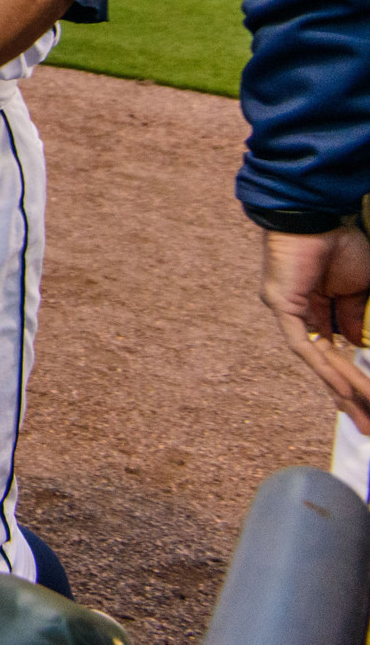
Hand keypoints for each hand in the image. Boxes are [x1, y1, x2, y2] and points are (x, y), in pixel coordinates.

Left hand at [262, 225, 369, 428]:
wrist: (319, 217)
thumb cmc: (340, 244)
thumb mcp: (362, 288)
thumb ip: (359, 318)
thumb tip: (360, 348)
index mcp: (322, 309)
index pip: (339, 354)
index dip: (355, 380)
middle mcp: (303, 314)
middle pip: (327, 365)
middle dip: (349, 398)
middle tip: (367, 426)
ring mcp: (290, 312)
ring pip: (319, 360)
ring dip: (344, 388)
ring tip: (363, 414)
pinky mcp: (282, 306)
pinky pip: (304, 345)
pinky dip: (323, 367)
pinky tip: (343, 390)